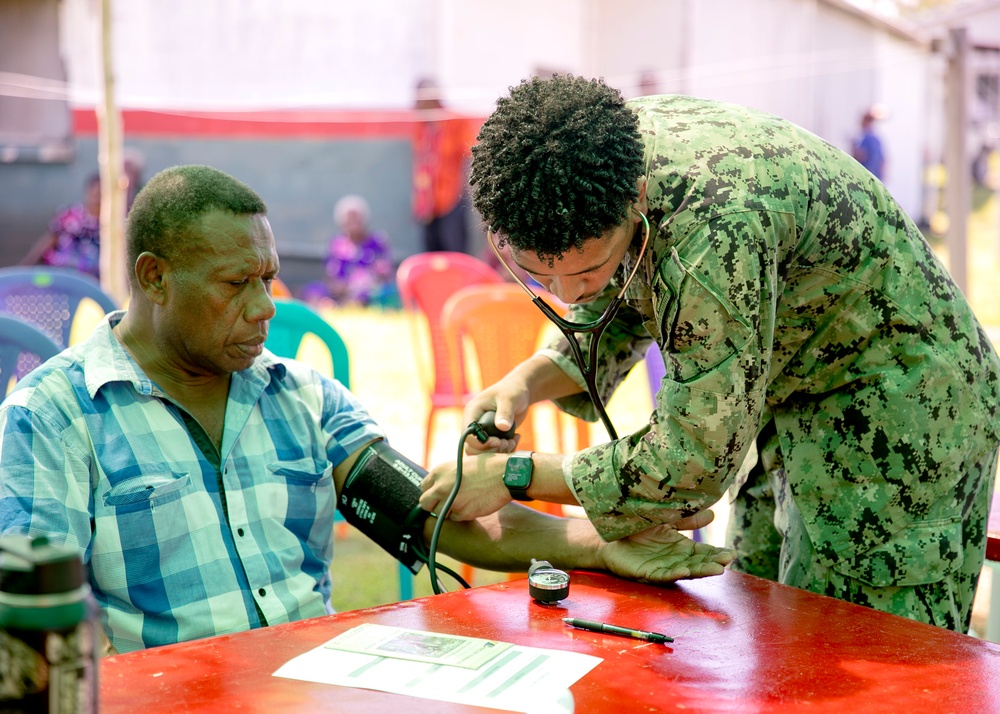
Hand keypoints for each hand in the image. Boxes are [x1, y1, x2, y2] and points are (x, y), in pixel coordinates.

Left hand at [419, 453, 510, 520]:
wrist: (504, 474)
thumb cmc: (486, 466)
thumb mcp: (460, 465)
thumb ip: (446, 476)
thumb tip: (439, 487)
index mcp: (439, 471)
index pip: (423, 488)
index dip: (432, 492)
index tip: (439, 494)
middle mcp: (440, 486)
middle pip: (425, 503)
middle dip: (434, 505)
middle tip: (446, 503)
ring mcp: (450, 501)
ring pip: (439, 514)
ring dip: (448, 511)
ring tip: (463, 502)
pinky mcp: (461, 513)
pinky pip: (455, 518)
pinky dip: (461, 515)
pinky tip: (472, 505)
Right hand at [462, 380, 530, 454]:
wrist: (519, 391)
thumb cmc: (512, 390)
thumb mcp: (509, 399)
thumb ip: (505, 412)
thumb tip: (502, 427)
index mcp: (472, 412)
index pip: (467, 434)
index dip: (480, 443)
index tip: (498, 441)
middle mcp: (474, 423)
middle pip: (472, 448)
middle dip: (490, 450)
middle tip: (505, 443)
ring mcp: (483, 431)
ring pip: (482, 452)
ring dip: (498, 451)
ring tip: (512, 441)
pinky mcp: (492, 437)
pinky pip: (493, 451)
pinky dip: (505, 450)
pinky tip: (515, 439)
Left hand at [597, 525, 735, 582]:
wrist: (611, 534)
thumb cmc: (639, 528)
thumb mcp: (667, 520)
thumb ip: (688, 519)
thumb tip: (713, 514)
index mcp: (681, 547)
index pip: (704, 553)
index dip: (717, 554)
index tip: (732, 554)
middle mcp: (675, 559)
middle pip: (698, 564)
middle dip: (713, 563)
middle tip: (726, 561)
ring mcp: (662, 567)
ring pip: (685, 571)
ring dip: (699, 571)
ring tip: (715, 569)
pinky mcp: (647, 573)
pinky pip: (662, 575)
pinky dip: (674, 574)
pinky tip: (684, 571)